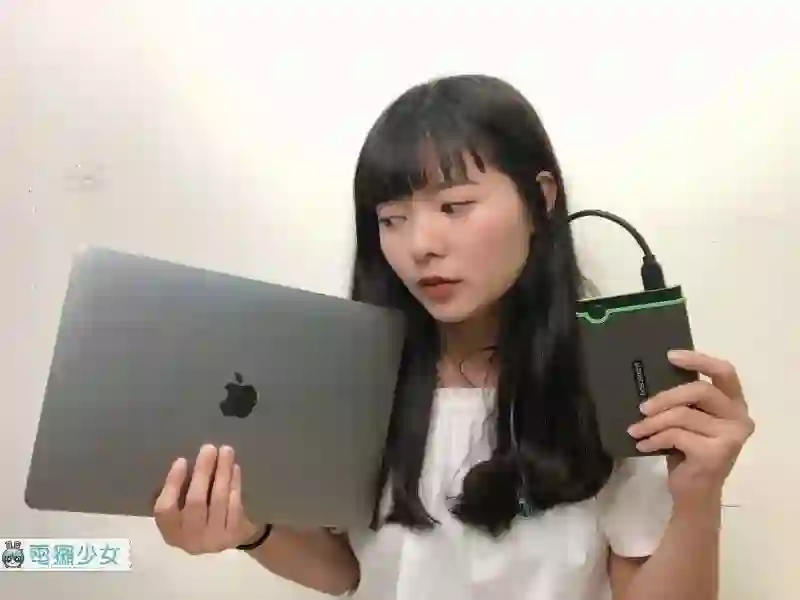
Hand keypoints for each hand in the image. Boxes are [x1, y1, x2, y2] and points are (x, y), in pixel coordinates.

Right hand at [154, 444, 260, 553]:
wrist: (230, 541)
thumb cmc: (200, 518)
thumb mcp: (182, 511)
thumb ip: (179, 492)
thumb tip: (185, 463)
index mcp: (171, 532)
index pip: (165, 509)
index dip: (172, 484)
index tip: (182, 460)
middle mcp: (190, 539)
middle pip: (195, 502)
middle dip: (203, 472)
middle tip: (209, 448)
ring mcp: (214, 538)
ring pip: (219, 500)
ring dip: (222, 472)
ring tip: (226, 451)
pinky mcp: (234, 534)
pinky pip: (234, 503)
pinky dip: (234, 483)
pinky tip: (234, 468)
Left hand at [627, 350, 754, 508]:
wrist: (695, 493)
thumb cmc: (688, 451)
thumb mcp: (688, 420)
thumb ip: (684, 401)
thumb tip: (651, 376)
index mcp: (734, 404)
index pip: (724, 372)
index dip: (699, 360)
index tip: (670, 356)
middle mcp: (739, 417)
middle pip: (699, 391)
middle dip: (665, 397)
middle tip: (641, 407)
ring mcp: (731, 437)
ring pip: (682, 415)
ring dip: (652, 423)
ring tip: (635, 430)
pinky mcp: (716, 454)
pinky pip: (676, 435)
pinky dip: (654, 439)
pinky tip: (643, 445)